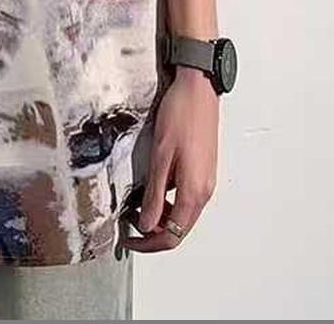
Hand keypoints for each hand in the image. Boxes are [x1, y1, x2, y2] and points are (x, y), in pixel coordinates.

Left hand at [121, 66, 218, 251]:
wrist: (199, 90)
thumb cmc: (180, 115)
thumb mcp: (160, 155)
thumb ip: (155, 193)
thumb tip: (146, 225)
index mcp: (194, 191)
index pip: (172, 235)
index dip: (148, 244)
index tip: (128, 240)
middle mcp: (204, 191)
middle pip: (179, 229)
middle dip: (153, 233)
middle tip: (128, 226)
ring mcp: (205, 181)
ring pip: (183, 214)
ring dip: (161, 217)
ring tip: (136, 208)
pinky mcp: (202, 170)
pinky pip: (185, 198)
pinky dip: (168, 203)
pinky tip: (152, 190)